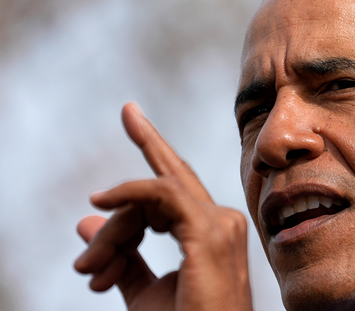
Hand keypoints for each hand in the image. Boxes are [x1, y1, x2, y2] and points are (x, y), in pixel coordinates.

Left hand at [74, 103, 252, 310]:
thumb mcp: (140, 290)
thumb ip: (120, 255)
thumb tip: (87, 222)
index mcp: (210, 232)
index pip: (172, 192)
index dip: (148, 165)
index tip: (128, 138)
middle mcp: (220, 221)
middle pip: (164, 184)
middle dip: (150, 139)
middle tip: (129, 110)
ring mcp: (219, 224)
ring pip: (154, 193)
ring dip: (114, 227)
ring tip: (89, 268)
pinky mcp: (209, 232)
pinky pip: (162, 194)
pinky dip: (131, 194)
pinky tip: (103, 201)